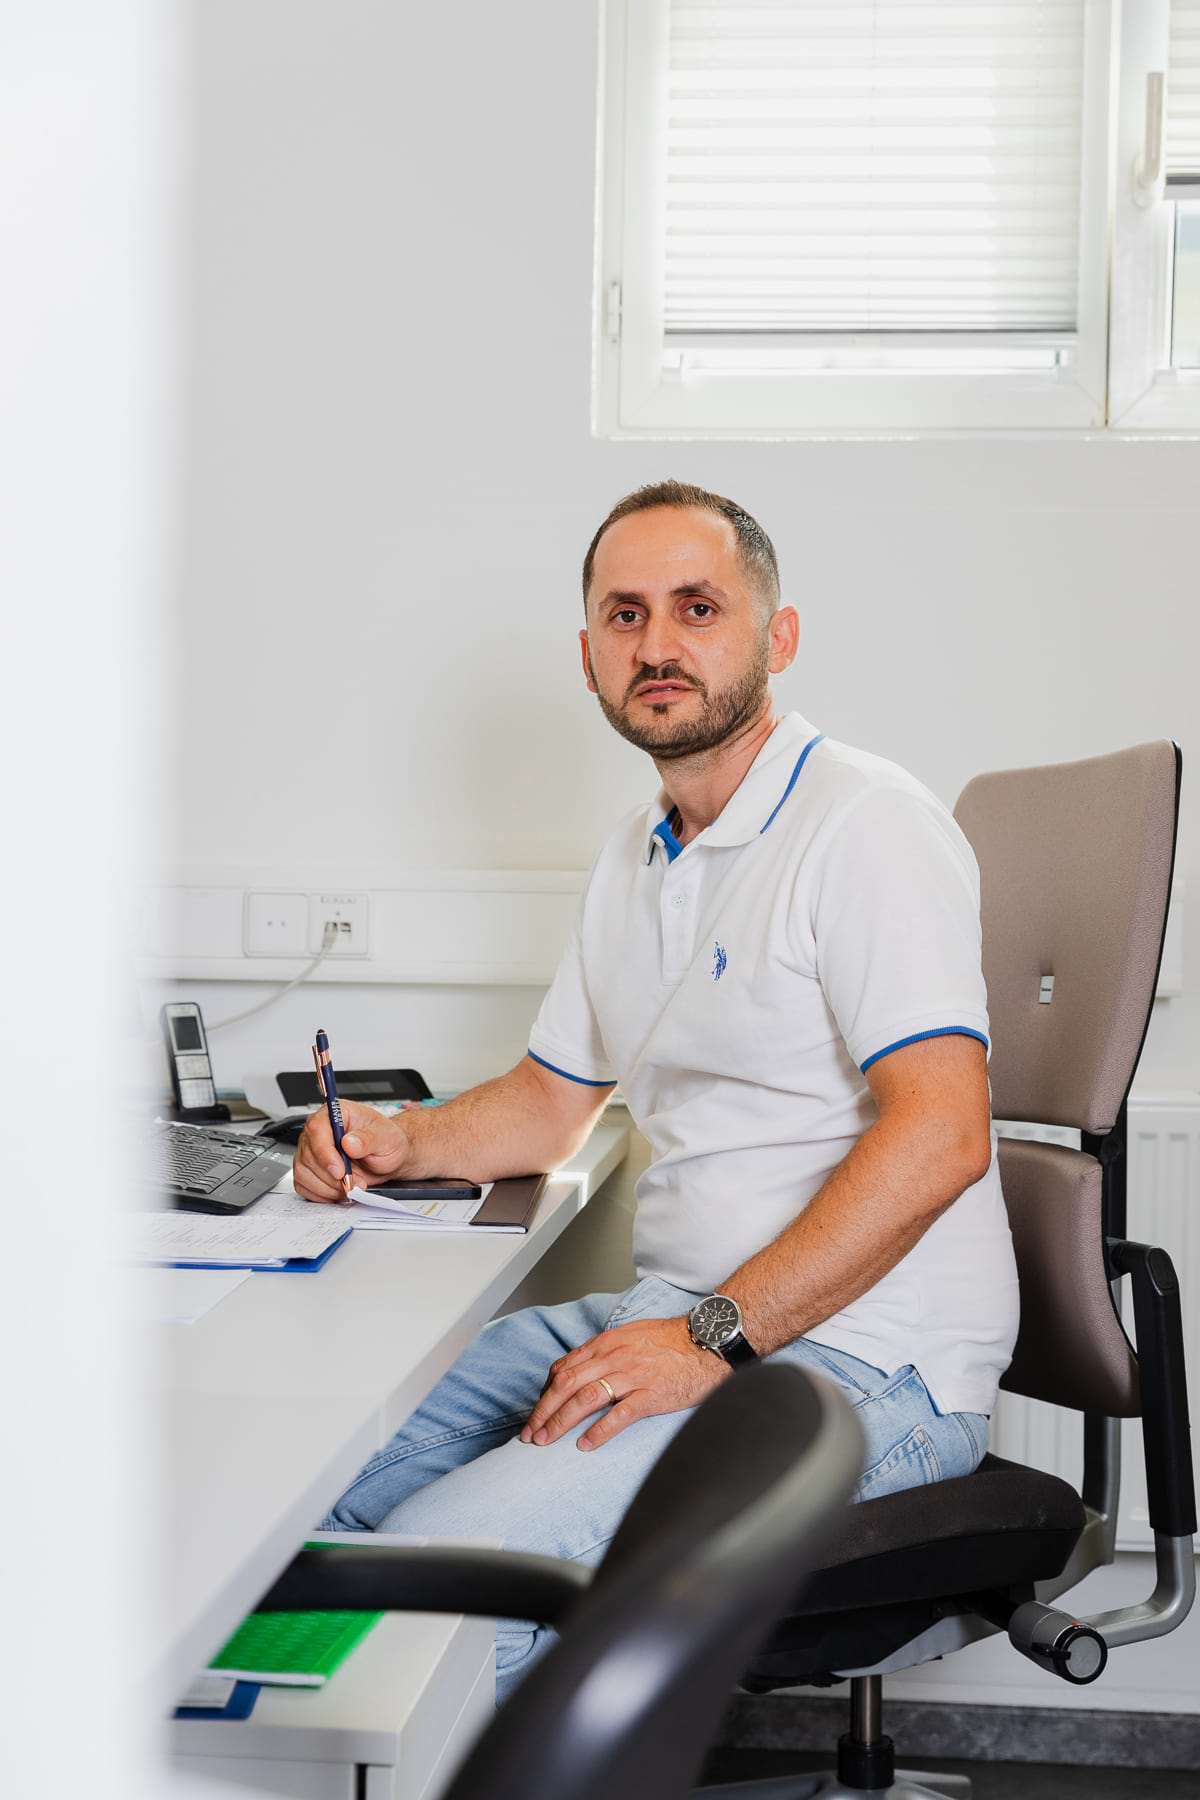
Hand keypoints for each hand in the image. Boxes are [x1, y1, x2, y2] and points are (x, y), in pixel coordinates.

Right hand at [293, 1102, 413, 1201]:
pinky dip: (321, 1194)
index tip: (339, 1171)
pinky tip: (337, 1192)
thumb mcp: (386, 1137)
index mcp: (336, 1114)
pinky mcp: (310, 1169)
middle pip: (309, 1155)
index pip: (317, 1129)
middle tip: (352, 1183)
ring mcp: (312, 1150)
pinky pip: (304, 1185)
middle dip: (331, 1177)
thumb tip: (349, 1143)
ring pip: (303, 1173)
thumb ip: (368, 1139)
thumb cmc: (386, 1140)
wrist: (387, 1157)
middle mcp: (319, 1131)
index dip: (325, 1153)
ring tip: (349, 1188)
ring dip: (326, 1187)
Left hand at [520, 1315, 728, 1452]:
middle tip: (530, 1435)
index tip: (536, 1412)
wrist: (707, 1341)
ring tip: (547, 1441)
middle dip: (543, 1411)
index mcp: (606, 1343)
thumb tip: (580, 1371)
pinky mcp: (651, 1394)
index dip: (544, 1393)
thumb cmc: (670, 1340)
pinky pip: (619, 1414)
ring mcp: (632, 1375)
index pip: (563, 1368)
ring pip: (585, 1399)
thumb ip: (604, 1352)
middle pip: (566, 1384)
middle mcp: (614, 1357)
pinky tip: (585, 1444)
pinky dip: (599, 1431)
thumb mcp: (630, 1336)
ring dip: (561, 1422)